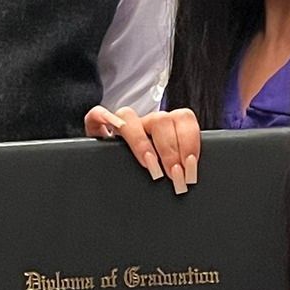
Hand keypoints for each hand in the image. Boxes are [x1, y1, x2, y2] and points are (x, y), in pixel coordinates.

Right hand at [84, 105, 201, 194]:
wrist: (118, 175)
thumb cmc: (152, 171)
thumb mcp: (170, 167)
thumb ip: (181, 164)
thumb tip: (191, 175)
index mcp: (167, 127)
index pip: (183, 119)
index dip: (189, 141)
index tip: (190, 166)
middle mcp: (145, 123)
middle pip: (160, 119)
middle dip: (170, 150)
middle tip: (174, 175)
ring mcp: (122, 125)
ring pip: (129, 116)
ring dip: (142, 143)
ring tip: (152, 169)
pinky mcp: (98, 127)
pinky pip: (97, 114)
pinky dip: (103, 118)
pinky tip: (110, 133)